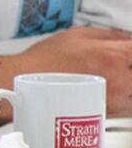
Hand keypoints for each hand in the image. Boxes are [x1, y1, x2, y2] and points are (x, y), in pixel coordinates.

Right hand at [0, 26, 131, 114]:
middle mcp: (120, 80)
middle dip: (130, 65)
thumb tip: (128, 37)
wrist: (26, 84)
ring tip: (114, 75)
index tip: (129, 49)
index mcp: (113, 56)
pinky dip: (125, 96)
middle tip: (121, 61)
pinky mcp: (109, 112)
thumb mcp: (78, 34)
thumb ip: (110, 34)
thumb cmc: (47, 60)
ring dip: (129, 82)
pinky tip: (110, 87)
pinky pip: (129, 105)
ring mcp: (116, 99)